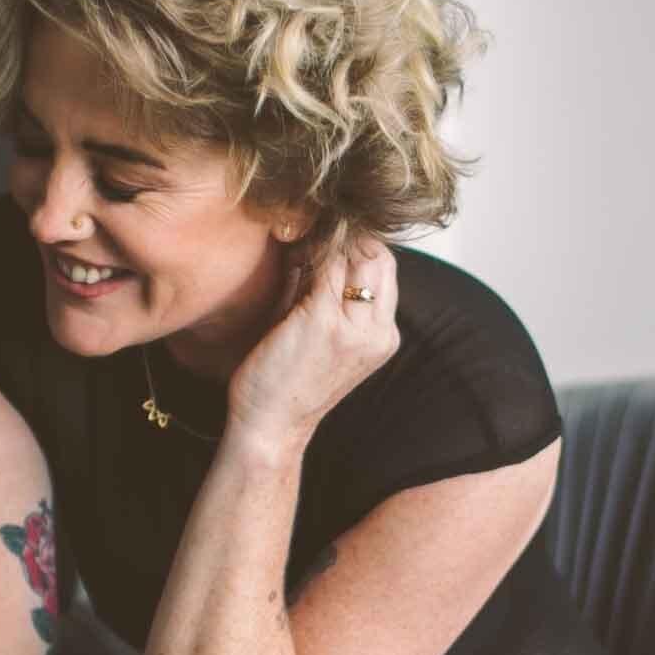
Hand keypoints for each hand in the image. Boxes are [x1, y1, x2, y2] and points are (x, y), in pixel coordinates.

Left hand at [225, 233, 399, 453]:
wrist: (270, 429)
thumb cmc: (285, 382)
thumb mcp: (321, 336)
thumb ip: (329, 294)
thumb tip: (319, 240)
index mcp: (383, 336)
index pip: (384, 266)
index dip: (357, 240)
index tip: (323, 228)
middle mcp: (379, 332)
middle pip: (378, 254)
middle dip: (345, 232)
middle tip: (308, 225)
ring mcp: (356, 328)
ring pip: (355, 253)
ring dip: (325, 236)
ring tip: (296, 236)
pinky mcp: (326, 323)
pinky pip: (326, 265)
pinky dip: (309, 249)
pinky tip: (289, 248)